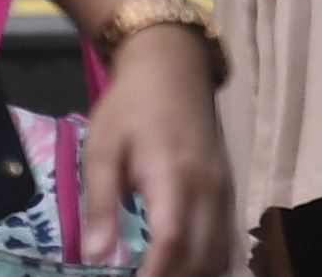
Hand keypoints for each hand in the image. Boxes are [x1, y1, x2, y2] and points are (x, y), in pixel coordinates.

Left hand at [77, 23, 230, 274]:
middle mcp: (206, 186)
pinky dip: (207, 262)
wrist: (173, 65)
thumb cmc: (131, 105)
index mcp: (172, 174)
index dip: (154, 274)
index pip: (170, 239)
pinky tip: (182, 265)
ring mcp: (222, 188)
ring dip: (192, 274)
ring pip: (219, 253)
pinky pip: (225, 239)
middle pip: (200, 256)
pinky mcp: (226, 188)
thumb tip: (95, 255)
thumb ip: (101, 203)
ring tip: (159, 274)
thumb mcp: (102, 146)